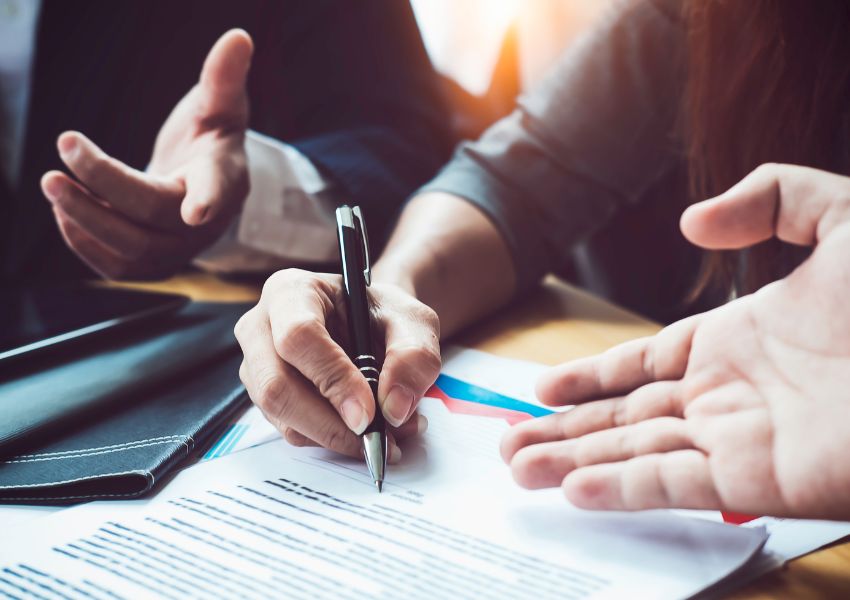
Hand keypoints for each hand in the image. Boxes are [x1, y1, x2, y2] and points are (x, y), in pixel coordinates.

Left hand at [40, 30, 252, 279]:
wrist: (204, 188)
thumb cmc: (211, 141)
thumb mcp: (220, 106)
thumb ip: (223, 76)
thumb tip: (238, 36)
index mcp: (224, 179)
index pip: (219, 191)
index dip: (208, 200)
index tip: (196, 212)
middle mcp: (205, 223)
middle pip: (154, 214)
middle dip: (105, 187)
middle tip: (61, 157)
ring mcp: (180, 249)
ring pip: (133, 250)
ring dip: (86, 218)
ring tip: (53, 183)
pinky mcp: (154, 265)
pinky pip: (119, 268)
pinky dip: (86, 241)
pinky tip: (65, 210)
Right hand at [234, 269, 441, 458]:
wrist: (372, 326)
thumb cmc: (384, 316)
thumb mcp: (414, 322)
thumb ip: (413, 356)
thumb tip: (393, 407)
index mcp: (292, 291)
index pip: (299, 337)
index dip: (333, 378)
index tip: (367, 413)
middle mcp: (261, 326)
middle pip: (276, 385)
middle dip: (329, 422)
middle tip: (376, 438)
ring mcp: (256, 365)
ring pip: (282, 415)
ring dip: (335, 435)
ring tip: (384, 433)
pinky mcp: (265, 397)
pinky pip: (291, 430)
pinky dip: (330, 440)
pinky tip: (362, 430)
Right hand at [501, 164, 849, 519]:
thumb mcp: (842, 214)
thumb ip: (768, 197)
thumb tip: (690, 225)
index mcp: (736, 340)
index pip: (643, 366)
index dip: (590, 377)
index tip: (541, 388)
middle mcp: (727, 394)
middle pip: (626, 416)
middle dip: (563, 431)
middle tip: (506, 443)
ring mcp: (739, 438)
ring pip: (636, 452)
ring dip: (575, 462)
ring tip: (517, 469)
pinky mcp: (760, 478)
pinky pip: (676, 483)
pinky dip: (623, 488)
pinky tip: (574, 489)